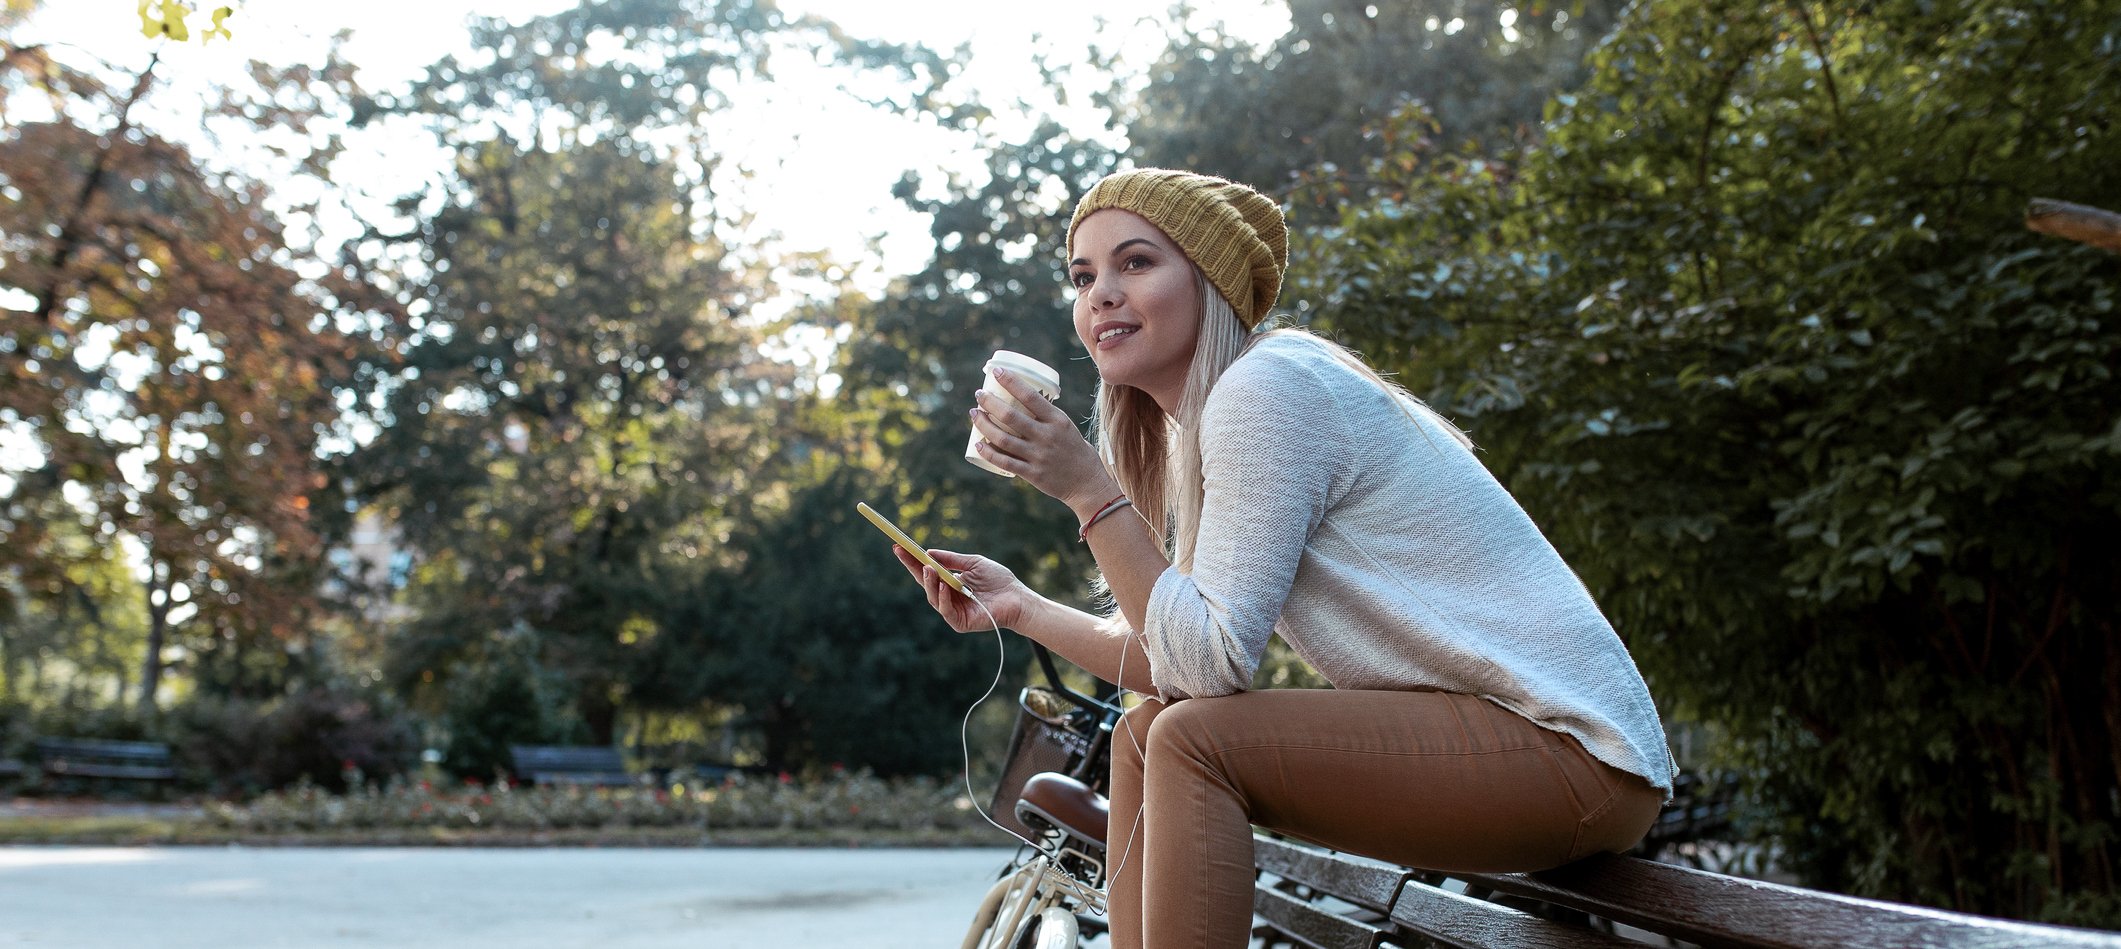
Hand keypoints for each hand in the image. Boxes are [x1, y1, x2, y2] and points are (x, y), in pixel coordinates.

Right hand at [892, 545, 1036, 632]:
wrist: (1018, 598)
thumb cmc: (999, 580)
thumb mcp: (973, 563)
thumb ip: (952, 560)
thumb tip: (928, 552)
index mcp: (950, 583)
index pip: (927, 571)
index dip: (912, 560)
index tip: (899, 546)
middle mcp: (948, 597)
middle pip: (925, 584)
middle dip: (914, 568)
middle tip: (904, 553)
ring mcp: (953, 611)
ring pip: (933, 598)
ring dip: (929, 582)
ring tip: (928, 569)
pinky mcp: (960, 622)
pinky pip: (946, 610)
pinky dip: (943, 598)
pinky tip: (944, 586)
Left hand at [971, 368, 1118, 512]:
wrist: (1087, 484)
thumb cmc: (1075, 450)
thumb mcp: (1066, 427)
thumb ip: (1046, 417)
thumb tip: (1022, 402)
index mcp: (1057, 420)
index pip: (1030, 396)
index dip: (1011, 382)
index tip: (996, 371)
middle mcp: (1047, 436)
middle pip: (1010, 416)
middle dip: (990, 402)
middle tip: (979, 395)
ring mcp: (1038, 456)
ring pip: (1003, 438)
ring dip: (984, 425)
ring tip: (974, 414)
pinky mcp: (1032, 473)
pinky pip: (1004, 462)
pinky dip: (989, 452)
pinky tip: (978, 444)